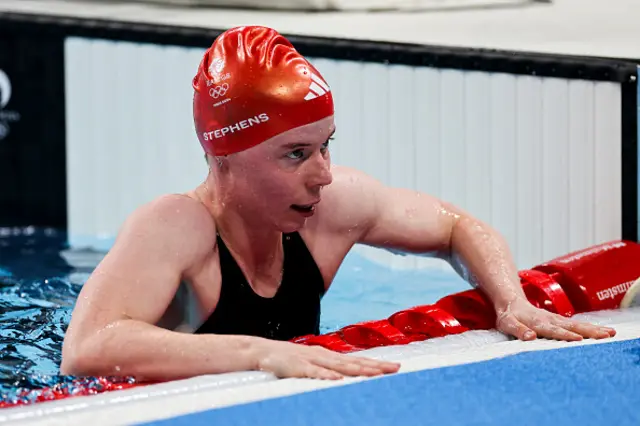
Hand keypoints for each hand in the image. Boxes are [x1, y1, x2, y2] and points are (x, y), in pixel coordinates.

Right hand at [255, 339, 399, 379]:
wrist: (262, 351)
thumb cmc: (288, 360)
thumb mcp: (311, 364)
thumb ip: (327, 370)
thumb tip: (345, 378)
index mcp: (328, 356)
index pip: (357, 360)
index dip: (376, 363)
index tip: (395, 366)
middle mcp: (324, 356)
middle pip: (354, 362)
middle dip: (375, 366)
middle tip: (395, 369)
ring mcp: (312, 360)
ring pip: (340, 366)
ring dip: (358, 370)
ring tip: (375, 374)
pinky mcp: (298, 367)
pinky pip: (315, 373)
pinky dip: (327, 375)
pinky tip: (339, 379)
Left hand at [495, 296, 616, 340]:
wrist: (512, 303)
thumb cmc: (509, 316)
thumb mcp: (507, 324)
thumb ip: (519, 330)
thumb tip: (530, 337)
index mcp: (538, 323)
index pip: (553, 330)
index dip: (565, 335)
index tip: (579, 340)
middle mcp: (550, 320)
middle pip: (571, 326)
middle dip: (589, 331)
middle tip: (606, 335)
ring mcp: (556, 319)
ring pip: (577, 325)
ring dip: (594, 329)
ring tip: (610, 333)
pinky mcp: (560, 320)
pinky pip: (576, 325)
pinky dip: (589, 328)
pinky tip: (602, 331)